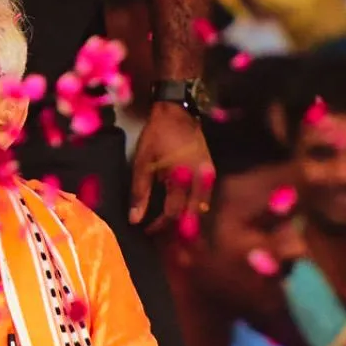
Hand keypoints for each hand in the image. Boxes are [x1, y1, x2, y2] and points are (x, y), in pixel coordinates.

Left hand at [129, 103, 213, 230]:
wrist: (179, 111)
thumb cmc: (157, 135)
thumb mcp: (142, 162)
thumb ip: (139, 192)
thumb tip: (134, 219)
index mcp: (180, 178)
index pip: (173, 213)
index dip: (159, 226)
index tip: (146, 230)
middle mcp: (199, 180)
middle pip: (191, 216)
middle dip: (176, 228)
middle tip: (160, 233)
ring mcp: (209, 176)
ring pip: (200, 209)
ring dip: (186, 220)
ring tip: (170, 226)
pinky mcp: (211, 172)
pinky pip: (205, 197)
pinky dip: (193, 207)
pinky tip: (182, 210)